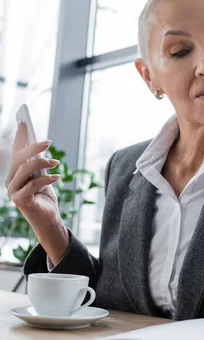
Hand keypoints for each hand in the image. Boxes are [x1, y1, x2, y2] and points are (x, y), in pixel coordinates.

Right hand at [5, 121, 68, 263]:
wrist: (48, 219)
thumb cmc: (45, 196)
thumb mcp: (43, 175)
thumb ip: (39, 163)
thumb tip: (40, 145)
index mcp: (14, 173)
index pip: (15, 151)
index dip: (19, 136)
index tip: (23, 121)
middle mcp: (10, 180)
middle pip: (18, 158)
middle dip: (33, 147)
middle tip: (49, 143)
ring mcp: (13, 191)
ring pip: (24, 169)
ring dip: (42, 163)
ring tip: (56, 163)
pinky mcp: (20, 200)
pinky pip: (32, 184)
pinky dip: (47, 179)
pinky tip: (57, 177)